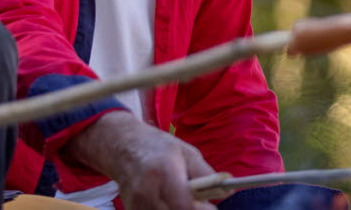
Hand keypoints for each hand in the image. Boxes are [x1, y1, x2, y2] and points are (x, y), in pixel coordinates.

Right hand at [62, 111, 217, 209]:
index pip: (184, 206)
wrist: (123, 146)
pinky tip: (168, 202)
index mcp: (165, 172)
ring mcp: (135, 203)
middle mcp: (147, 190)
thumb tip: (228, 190)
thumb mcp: (188, 153)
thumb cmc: (159, 147)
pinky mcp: (130, 209)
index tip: (211, 208)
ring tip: (182, 199)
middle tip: (199, 204)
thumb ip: (206, 174)